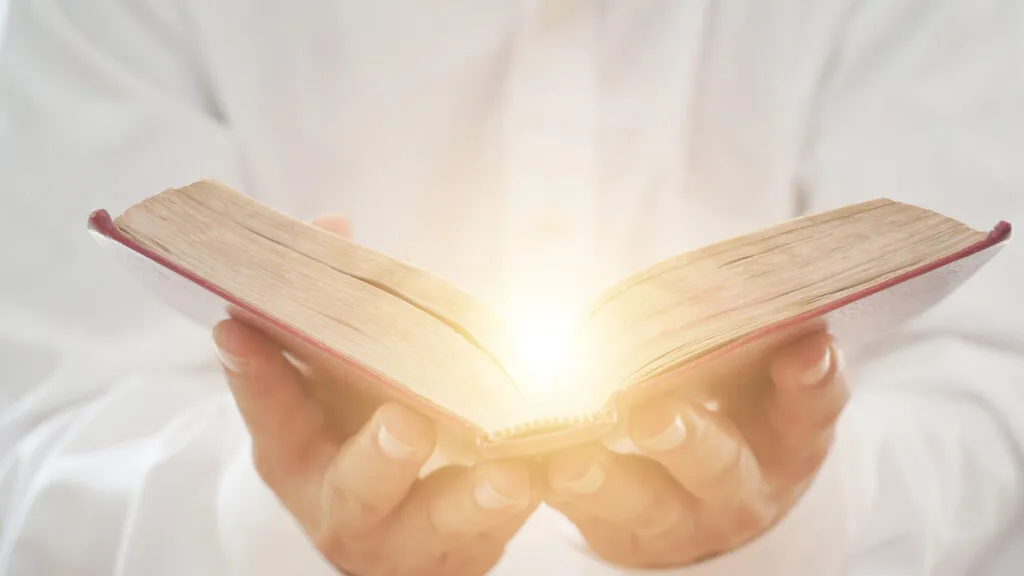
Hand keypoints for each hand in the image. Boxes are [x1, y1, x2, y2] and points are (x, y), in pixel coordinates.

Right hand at [213, 216, 539, 575]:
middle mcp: (343, 505)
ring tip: (508, 475)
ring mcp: (404, 541)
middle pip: (356, 485)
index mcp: (299, 456)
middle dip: (380, 456)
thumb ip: (332, 314)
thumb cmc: (359, 438)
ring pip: (435, 524)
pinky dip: (522, 506)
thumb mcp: (334, 385)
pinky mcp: (462, 557)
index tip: (238, 326)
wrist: (396, 540)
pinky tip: (548, 474)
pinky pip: (495, 534)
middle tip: (407, 422)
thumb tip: (333, 226)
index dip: (253, 373)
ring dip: (471, 499)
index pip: (270, 412)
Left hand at [544, 332, 847, 567]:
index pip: (809, 409)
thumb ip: (743, 337)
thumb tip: (731, 274)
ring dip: (605, 481)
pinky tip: (527, 470)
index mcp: (787, 440)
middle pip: (719, 465)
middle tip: (651, 416)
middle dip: (685, 439)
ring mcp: (682, 520)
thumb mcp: (752, 379)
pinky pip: (586, 518)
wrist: (710, 505)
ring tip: (571, 462)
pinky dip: (555, 492)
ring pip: (645, 504)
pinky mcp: (625, 537)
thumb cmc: (732, 410)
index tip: (806, 349)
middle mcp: (741, 487)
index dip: (810, 381)